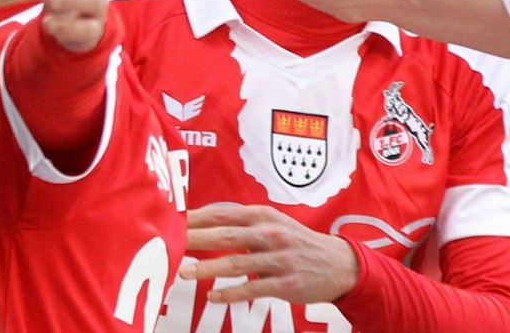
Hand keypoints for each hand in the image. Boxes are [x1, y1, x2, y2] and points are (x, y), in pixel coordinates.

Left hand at [182, 202, 359, 304]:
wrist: (339, 264)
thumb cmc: (296, 241)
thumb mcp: (273, 223)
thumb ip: (241, 222)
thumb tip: (202, 220)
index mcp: (263, 215)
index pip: (223, 213)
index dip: (196, 217)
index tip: (171, 220)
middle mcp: (270, 233)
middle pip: (225, 235)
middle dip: (195, 239)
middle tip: (170, 243)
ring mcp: (278, 258)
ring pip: (236, 263)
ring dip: (207, 268)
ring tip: (184, 272)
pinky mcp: (285, 283)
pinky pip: (253, 288)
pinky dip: (231, 293)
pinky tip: (212, 296)